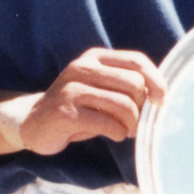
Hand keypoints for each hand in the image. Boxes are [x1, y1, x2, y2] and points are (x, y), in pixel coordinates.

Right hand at [1, 48, 163, 154]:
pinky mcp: (66, 112)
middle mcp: (82, 68)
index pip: (136, 61)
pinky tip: (114, 135)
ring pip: (124, 105)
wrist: (33, 122)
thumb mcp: (100, 89)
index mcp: (94, 58)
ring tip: (126, 131)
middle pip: (134, 84)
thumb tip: (161, 96)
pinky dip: (119, 133)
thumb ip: (125, 86)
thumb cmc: (77, 107)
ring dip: (132, 124)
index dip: (156, 80)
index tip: (161, 99)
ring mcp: (72, 89)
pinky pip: (109, 124)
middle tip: (135, 121)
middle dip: (142, 107)